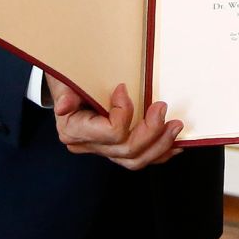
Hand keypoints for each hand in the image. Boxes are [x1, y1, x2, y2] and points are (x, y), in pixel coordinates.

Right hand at [48, 77, 182, 169]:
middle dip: (151, 131)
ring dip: (159, 145)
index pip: (111, 132)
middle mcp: (88, 145)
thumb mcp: (65, 80)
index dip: (124, 112)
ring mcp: (103, 149)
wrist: (68, 83)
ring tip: (175, 126)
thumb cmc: (70, 78)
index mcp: (74, 130)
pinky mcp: (115, 149)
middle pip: (126, 150)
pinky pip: (139, 158)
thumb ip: (66, 93)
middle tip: (162, 108)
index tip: (123, 87)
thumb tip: (63, 107)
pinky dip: (159, 153)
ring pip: (135, 160)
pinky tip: (174, 145)